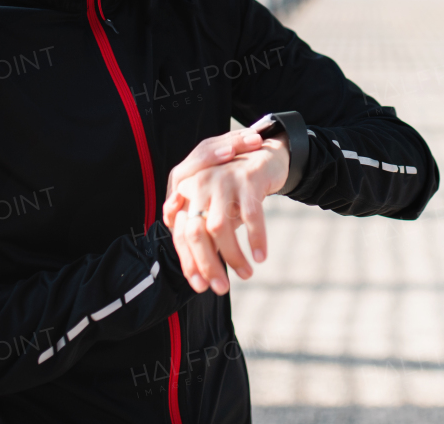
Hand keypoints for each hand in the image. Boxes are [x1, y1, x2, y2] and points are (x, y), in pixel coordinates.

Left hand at [168, 138, 289, 294]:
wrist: (262, 156)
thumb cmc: (234, 190)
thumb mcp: (214, 209)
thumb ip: (202, 235)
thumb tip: (200, 275)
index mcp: (186, 193)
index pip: (181, 234)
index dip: (189, 263)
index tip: (201, 286)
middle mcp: (199, 185)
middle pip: (195, 232)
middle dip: (208, 264)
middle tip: (221, 288)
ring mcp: (223, 180)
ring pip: (220, 226)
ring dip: (233, 256)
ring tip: (246, 274)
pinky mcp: (248, 178)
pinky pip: (251, 215)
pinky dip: (256, 239)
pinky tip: (260, 256)